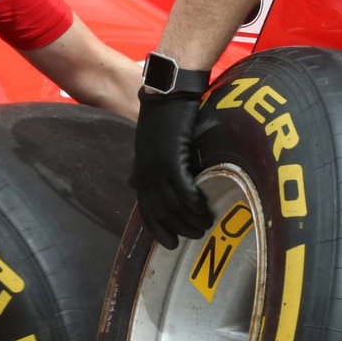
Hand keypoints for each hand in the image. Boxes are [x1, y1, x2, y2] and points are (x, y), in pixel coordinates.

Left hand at [133, 89, 211, 248]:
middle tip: (197, 235)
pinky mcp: (173, 161)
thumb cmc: (160, 120)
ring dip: (192, 219)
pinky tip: (205, 208)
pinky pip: (185, 191)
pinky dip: (196, 204)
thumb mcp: (146, 147)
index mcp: (140, 175)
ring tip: (207, 223)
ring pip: (175, 206)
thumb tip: (134, 182)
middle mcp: (146, 176)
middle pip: (162, 213)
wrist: (167, 96)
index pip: (146, 211)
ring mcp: (158, 169)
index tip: (171, 244)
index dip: (158, 230)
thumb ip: (143, 167)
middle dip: (179, 229)